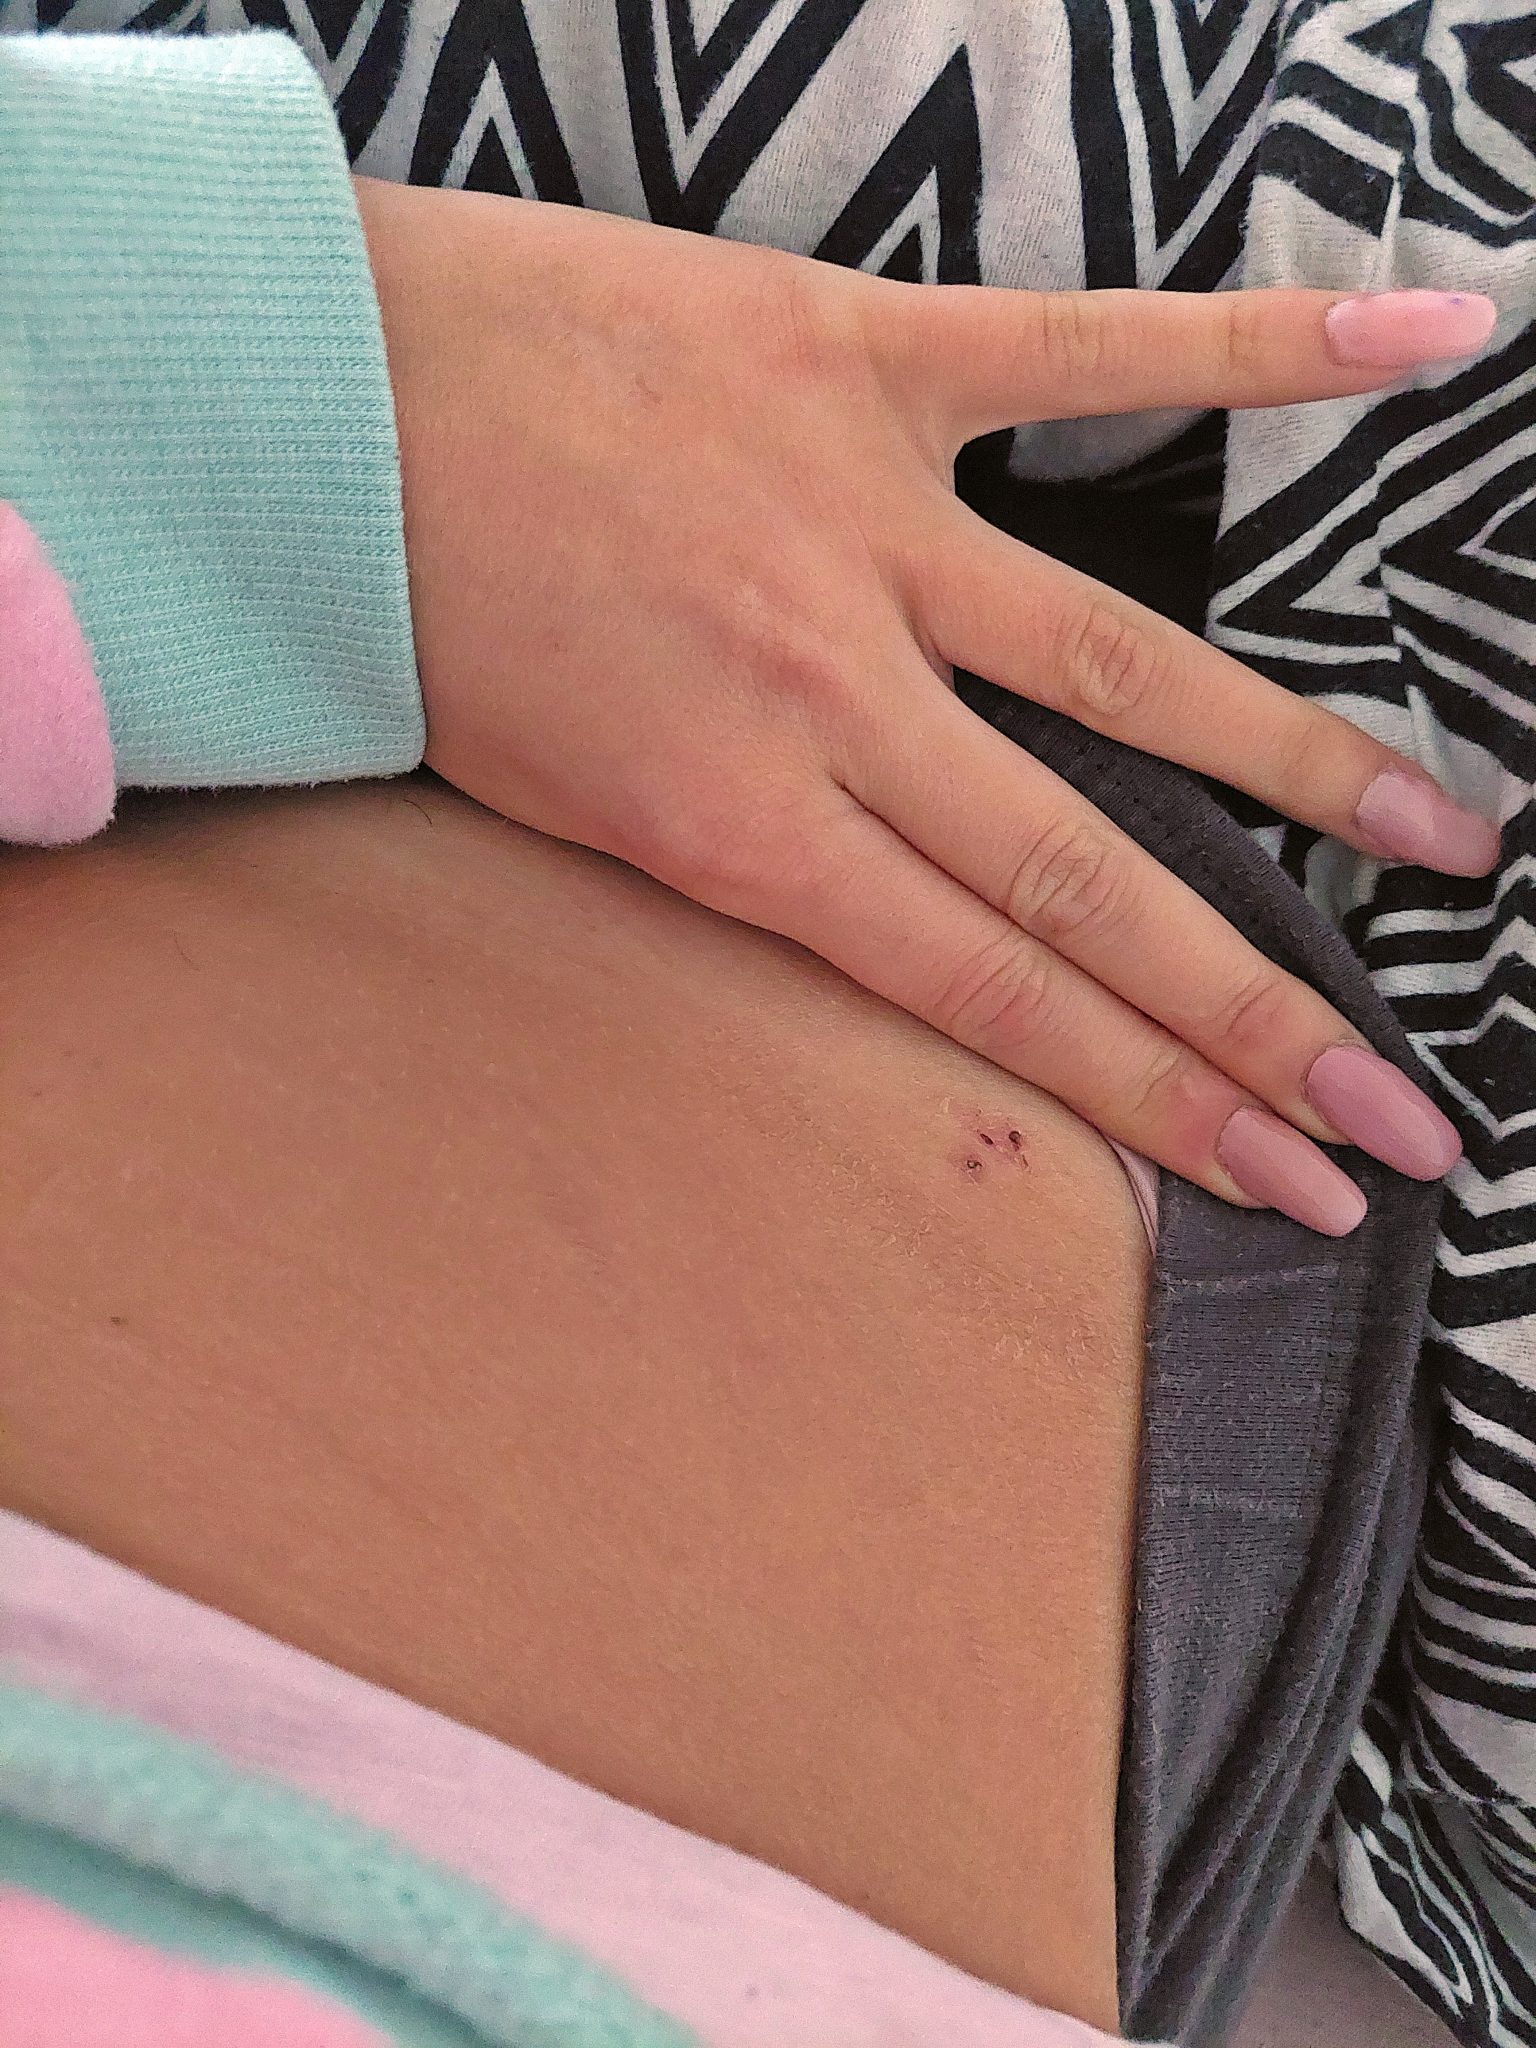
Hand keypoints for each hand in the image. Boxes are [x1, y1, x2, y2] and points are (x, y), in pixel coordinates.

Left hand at [353, 176, 1497, 1233]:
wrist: (309, 395)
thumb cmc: (420, 611)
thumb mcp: (561, 812)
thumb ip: (741, 873)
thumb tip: (890, 932)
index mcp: (739, 828)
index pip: (997, 993)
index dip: (1161, 1101)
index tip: (1287, 1182)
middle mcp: (831, 697)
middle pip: (1088, 882)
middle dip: (1259, 1016)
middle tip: (1404, 1116)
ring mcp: (866, 526)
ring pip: (1126, 673)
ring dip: (1304, 766)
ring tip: (1445, 844)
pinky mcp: (867, 361)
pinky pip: (1094, 352)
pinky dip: (1266, 352)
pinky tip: (1431, 349)